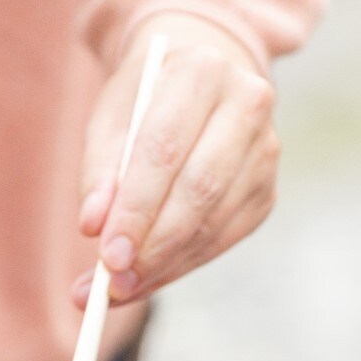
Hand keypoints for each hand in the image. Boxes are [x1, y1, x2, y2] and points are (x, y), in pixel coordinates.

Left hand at [73, 12, 281, 307]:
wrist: (197, 80)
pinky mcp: (267, 188)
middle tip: (112, 284)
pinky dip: (183, 263)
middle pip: (199, 189)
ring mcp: (266, 149)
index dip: (135, 208)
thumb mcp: (110, 119)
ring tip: (119, 289)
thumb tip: (93, 227)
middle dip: (153, 245)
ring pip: (215, 221)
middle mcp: (247, 103)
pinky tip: (150, 277)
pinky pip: (225, 238)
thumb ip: (99, 172)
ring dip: (165, 264)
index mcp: (202, 71)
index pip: (164, 149)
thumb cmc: (143, 100)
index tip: (107, 256)